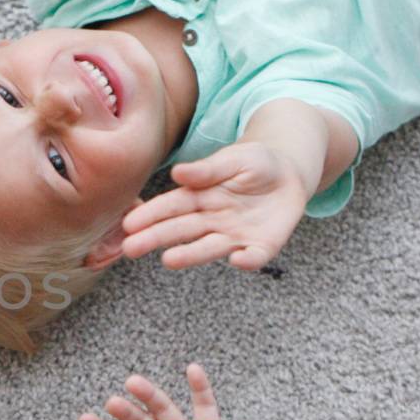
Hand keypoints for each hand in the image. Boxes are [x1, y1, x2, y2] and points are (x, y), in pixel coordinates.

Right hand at [120, 142, 308, 269]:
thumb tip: (178, 173)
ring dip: (190, 255)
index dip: (151, 215)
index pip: (171, 207)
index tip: (129, 223)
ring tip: (169, 260)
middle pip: (182, 230)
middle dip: (156, 238)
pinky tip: (237, 260)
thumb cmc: (255, 163)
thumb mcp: (233, 159)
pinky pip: (254, 256)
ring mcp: (235, 234)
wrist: (290, 174)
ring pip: (209, 247)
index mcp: (200, 197)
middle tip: (131, 248)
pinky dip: (247, 260)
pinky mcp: (260, 245)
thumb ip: (208, 170)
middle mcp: (212, 220)